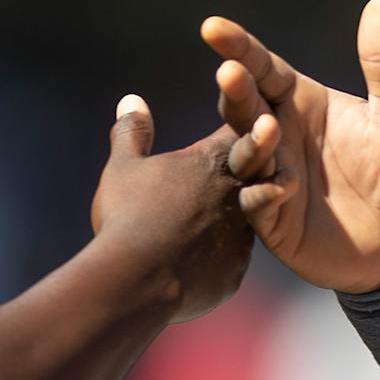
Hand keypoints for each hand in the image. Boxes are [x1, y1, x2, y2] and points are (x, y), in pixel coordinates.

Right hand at [89, 94, 262, 322]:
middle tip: (221, 176)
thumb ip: (132, 132)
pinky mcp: (237, 269)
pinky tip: (197, 262)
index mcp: (213, 162)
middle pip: (256, 172)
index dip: (238, 127)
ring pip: (245, 219)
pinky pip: (231, 259)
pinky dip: (216, 258)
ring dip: (230, 217)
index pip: (238, 132)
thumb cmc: (129, 214)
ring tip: (201, 221)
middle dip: (247, 169)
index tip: (232, 127)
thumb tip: (131, 99)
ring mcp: (243, 235)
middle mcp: (240, 194)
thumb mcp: (124, 168)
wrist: (140, 279)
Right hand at [202, 0, 379, 293]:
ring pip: (243, 151)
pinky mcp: (271, 215)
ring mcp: (271, 173)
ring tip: (269, 128)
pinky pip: (257, 200)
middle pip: (244, 104)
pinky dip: (265, 191)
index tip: (212, 26)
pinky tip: (284, 185)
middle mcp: (279, 133)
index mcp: (303, 103)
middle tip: (230, 73)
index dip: (239, 46)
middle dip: (235, 89)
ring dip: (250, 140)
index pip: (263, 67)